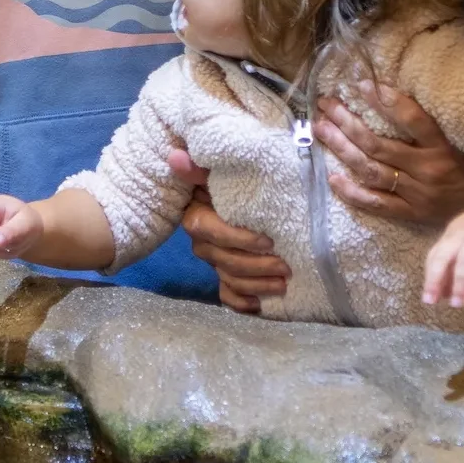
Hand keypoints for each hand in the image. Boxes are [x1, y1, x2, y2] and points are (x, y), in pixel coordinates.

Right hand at [170, 149, 288, 313]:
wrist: (229, 196)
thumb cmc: (227, 183)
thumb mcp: (214, 172)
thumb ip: (199, 168)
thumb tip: (176, 156)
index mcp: (197, 220)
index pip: (215, 233)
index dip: (241, 240)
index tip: (269, 240)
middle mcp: (202, 244)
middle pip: (226, 261)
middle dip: (257, 267)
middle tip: (287, 267)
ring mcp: (213, 262)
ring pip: (229, 279)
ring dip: (256, 286)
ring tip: (283, 284)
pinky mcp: (223, 275)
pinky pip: (226, 295)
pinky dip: (240, 303)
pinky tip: (257, 306)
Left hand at [314, 81, 463, 224]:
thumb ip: (444, 123)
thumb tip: (408, 93)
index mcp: (445, 148)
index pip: (413, 120)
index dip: (386, 102)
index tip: (363, 85)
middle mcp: (428, 170)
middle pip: (378, 144)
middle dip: (347, 122)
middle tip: (327, 105)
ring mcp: (417, 194)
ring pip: (370, 170)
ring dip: (342, 149)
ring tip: (321, 130)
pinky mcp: (411, 213)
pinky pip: (375, 203)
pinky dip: (351, 192)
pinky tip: (331, 177)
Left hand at [423, 197, 463, 308]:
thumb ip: (455, 266)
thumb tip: (444, 294)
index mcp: (451, 236)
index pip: (434, 257)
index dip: (430, 277)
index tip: (429, 299)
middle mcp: (462, 234)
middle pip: (443, 257)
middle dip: (435, 280)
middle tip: (432, 302)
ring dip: (460, 281)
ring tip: (457, 302)